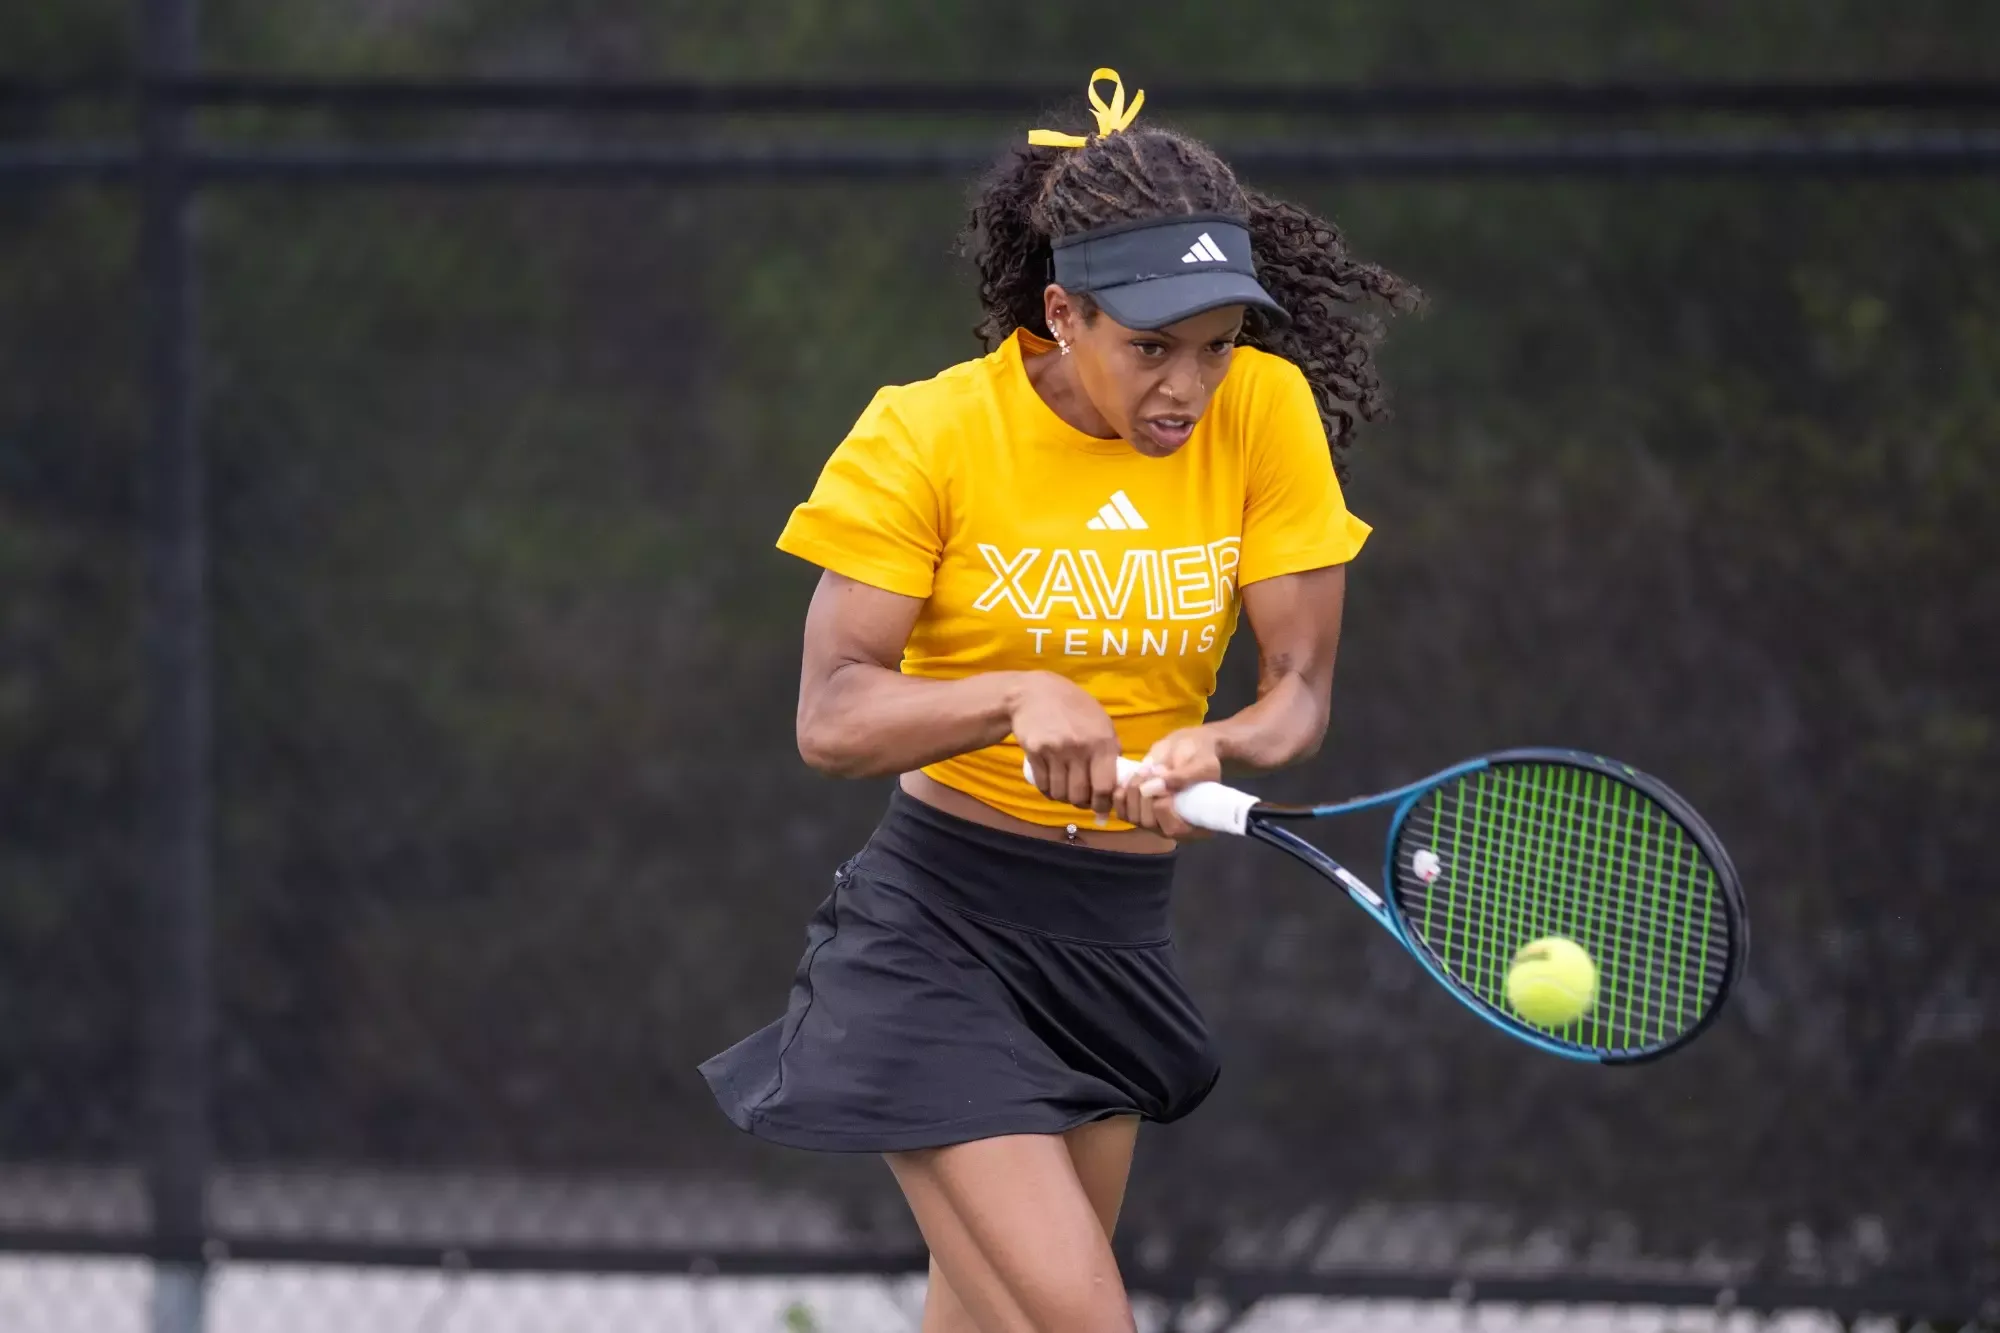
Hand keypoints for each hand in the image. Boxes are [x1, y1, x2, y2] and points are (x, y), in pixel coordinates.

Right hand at [1012, 672, 1122, 823]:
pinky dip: (1048, 790)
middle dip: (1081, 803)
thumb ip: (1110, 749)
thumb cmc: (1074, 708)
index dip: (1103, 804)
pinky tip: (1051, 784)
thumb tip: (1117, 782)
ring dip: (1063, 797)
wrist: (1034, 693)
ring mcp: (1055, 750)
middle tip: (1081, 799)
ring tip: (1066, 790)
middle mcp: (1080, 747)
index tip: (1101, 808)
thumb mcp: (1101, 722)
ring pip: (1060, 793)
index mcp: (1102, 741)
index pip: (1105, 786)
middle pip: (1080, 794)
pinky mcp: (1034, 752)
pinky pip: (1043, 784)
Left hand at [1116, 727, 1223, 839]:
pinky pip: (1123, 812)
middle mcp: (1175, 828)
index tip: (1165, 782)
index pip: (1174, 829)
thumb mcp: (1201, 765)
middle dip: (1145, 796)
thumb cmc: (1200, 757)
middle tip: (1150, 770)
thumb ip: (1183, 777)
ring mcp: (1156, 821)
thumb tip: (1160, 785)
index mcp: (1197, 825)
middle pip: (1150, 824)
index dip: (1164, 808)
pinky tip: (1130, 778)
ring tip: (1143, 770)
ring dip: (1132, 792)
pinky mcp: (1140, 811)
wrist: (1185, 748)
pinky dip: (1121, 794)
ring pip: (1134, 818)